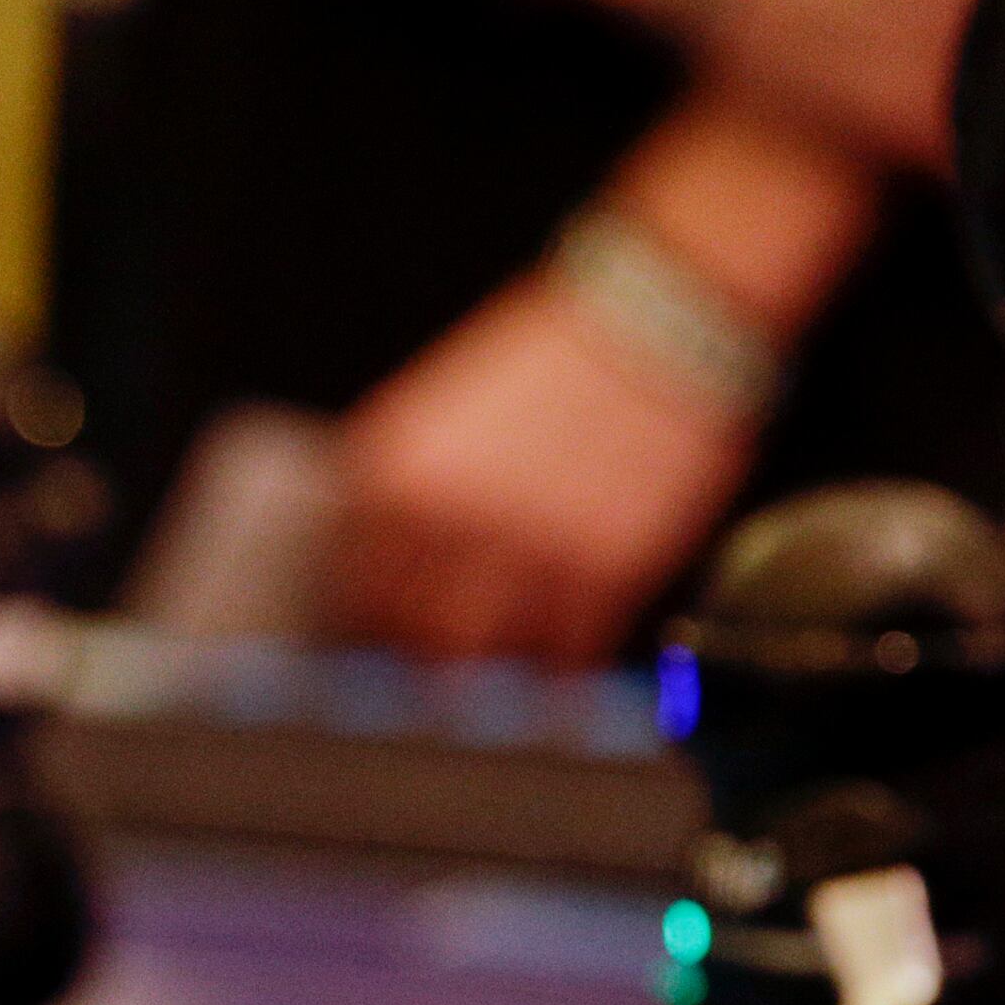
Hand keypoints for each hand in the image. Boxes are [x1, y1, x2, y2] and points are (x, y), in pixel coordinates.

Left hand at [328, 273, 757, 665]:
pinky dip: (555, 684)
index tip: (364, 665)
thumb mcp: (435, 412)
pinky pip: (561, 666)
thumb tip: (368, 586)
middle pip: (405, 643)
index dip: (357, 640)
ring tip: (490, 686)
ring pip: (478, 667)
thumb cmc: (547, 364)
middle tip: (427, 685)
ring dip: (483, 686)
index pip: (346, 596)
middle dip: (416, 670)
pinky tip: (555, 681)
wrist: (658, 318)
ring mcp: (523, 551)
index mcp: (389, 476)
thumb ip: (397, 494)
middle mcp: (446, 520)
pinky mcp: (602, 574)